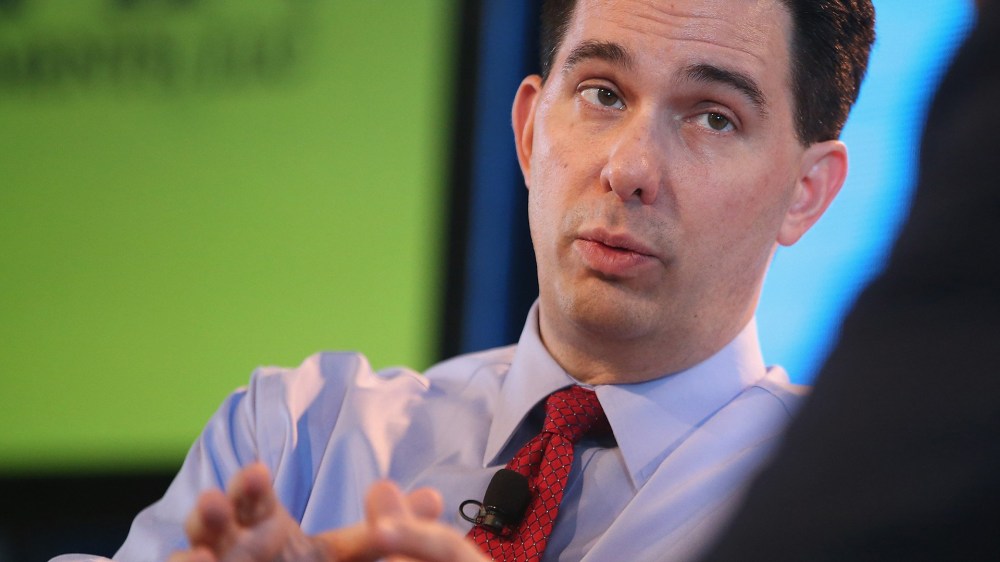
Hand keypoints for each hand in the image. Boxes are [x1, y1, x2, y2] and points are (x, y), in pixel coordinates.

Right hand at [169, 462, 487, 561]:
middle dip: (212, 513)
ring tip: (198, 556)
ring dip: (194, 550)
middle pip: (216, 526)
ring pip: (194, 557)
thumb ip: (391, 528)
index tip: (255, 472)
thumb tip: (433, 497)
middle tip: (213, 502)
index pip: (254, 501)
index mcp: (270, 530)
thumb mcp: (361, 551)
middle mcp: (238, 550)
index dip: (250, 488)